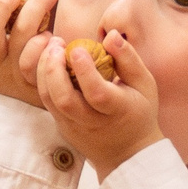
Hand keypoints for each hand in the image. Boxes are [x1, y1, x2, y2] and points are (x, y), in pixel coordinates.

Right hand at [0, 0, 57, 107]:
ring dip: (35, 11)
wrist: (43, 104)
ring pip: (19, 41)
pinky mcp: (35, 84)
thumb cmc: (27, 60)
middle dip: (2, 6)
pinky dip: (46, 42)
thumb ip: (12, 11)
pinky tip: (56, 33)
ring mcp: (15, 75)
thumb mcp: (12, 38)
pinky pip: (38, 60)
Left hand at [34, 28, 161, 176]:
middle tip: (56, 43)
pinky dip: (43, 79)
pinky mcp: (62, 127)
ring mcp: (74, 127)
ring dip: (44, 71)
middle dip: (54, 68)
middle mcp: (93, 122)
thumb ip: (128, 58)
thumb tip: (111, 35)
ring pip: (49, 100)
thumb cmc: (138, 110)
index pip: (97, 93)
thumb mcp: (144, 83)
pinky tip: (49, 62)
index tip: (77, 48)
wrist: (128, 153)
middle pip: (64, 99)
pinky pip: (46, 102)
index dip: (84, 70)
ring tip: (51, 48)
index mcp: (118, 110)